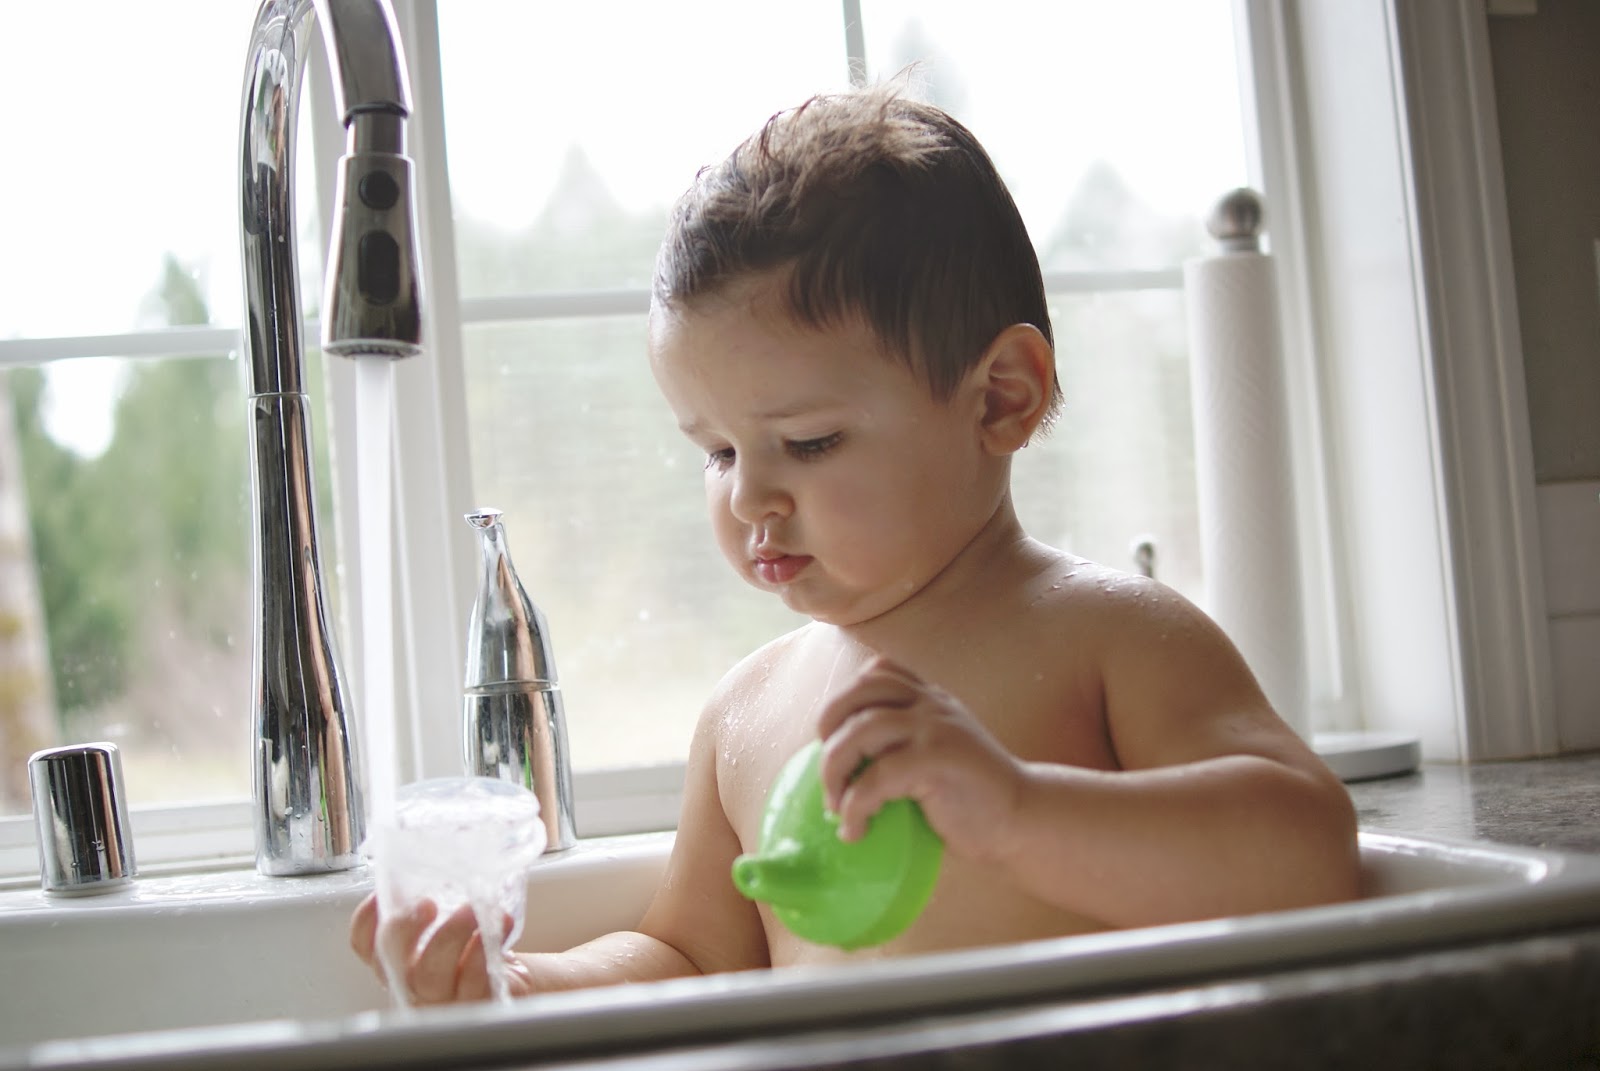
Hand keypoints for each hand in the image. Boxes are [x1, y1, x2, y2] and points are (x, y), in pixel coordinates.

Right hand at [349, 893, 529, 1004]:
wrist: (512, 979)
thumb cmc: (473, 946)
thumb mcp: (446, 922)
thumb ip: (433, 899)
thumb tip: (437, 850)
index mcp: (399, 961)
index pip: (365, 946)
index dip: (365, 921)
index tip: (381, 893)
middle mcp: (412, 983)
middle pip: (391, 961)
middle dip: (404, 927)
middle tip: (427, 902)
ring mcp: (442, 999)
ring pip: (430, 974)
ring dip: (450, 934)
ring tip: (472, 909)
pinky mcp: (475, 1003)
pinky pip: (472, 982)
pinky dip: (482, 951)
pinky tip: (498, 925)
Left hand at [816, 655, 1026, 862]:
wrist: (1022, 819)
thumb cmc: (972, 797)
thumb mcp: (939, 752)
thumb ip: (904, 743)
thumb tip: (842, 767)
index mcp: (931, 699)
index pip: (878, 672)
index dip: (846, 701)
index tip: (838, 739)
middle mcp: (932, 704)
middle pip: (859, 694)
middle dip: (828, 729)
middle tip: (828, 771)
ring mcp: (936, 728)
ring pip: (860, 731)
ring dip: (835, 771)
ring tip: (836, 805)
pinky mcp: (938, 760)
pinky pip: (877, 777)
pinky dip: (855, 806)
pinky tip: (855, 829)